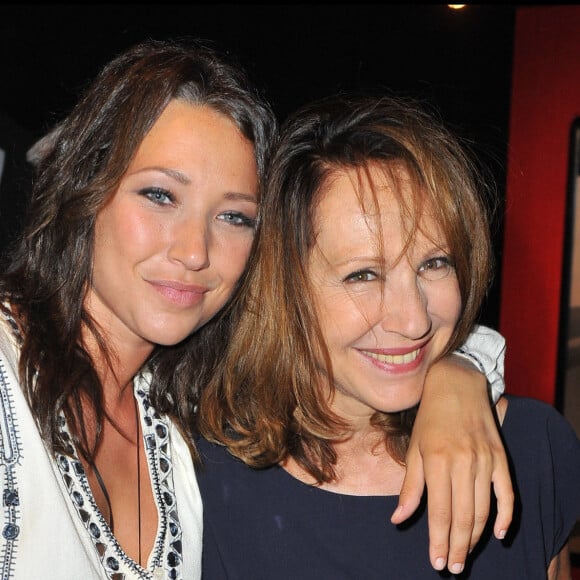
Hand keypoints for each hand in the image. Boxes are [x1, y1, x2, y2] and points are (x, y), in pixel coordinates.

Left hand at [390, 354, 513, 573]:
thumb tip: (398, 519)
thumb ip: (409, 486)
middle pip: (463, 517)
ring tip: (465, 555)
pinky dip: (505, 516)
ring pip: (484, 510)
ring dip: (476, 538)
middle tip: (452, 567)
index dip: (438, 540)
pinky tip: (498, 534)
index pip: (440, 512)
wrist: (456, 384)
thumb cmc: (429, 418)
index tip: (436, 562)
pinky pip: (507, 493)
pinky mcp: (500, 457)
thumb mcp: (414, 448)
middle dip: (457, 547)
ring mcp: (485, 460)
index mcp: (437, 460)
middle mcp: (463, 462)